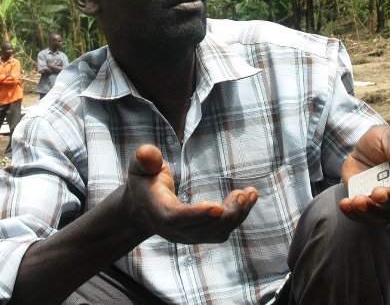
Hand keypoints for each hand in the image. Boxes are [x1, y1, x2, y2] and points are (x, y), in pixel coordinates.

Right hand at [125, 144, 258, 243]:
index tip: (217, 206)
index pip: (176, 217)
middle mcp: (174, 229)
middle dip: (226, 214)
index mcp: (159, 210)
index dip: (196, 214)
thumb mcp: (139, 166)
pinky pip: (222, 231)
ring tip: (250, 193)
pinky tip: (248, 198)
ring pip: (216, 232)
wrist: (143, 208)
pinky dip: (238, 217)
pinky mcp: (200, 235)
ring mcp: (188, 235)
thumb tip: (146, 153)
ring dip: (237, 215)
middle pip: (202, 229)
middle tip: (243, 195)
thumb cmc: (144, 181)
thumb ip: (144, 159)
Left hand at [339, 126, 389, 224]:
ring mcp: (385, 202)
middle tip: (378, 192)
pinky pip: (363, 217)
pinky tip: (346, 204)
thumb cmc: (382, 142)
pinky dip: (354, 213)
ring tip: (358, 201)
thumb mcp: (389, 136)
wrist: (360, 150)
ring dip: (371, 211)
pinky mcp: (368, 205)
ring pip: (384, 216)